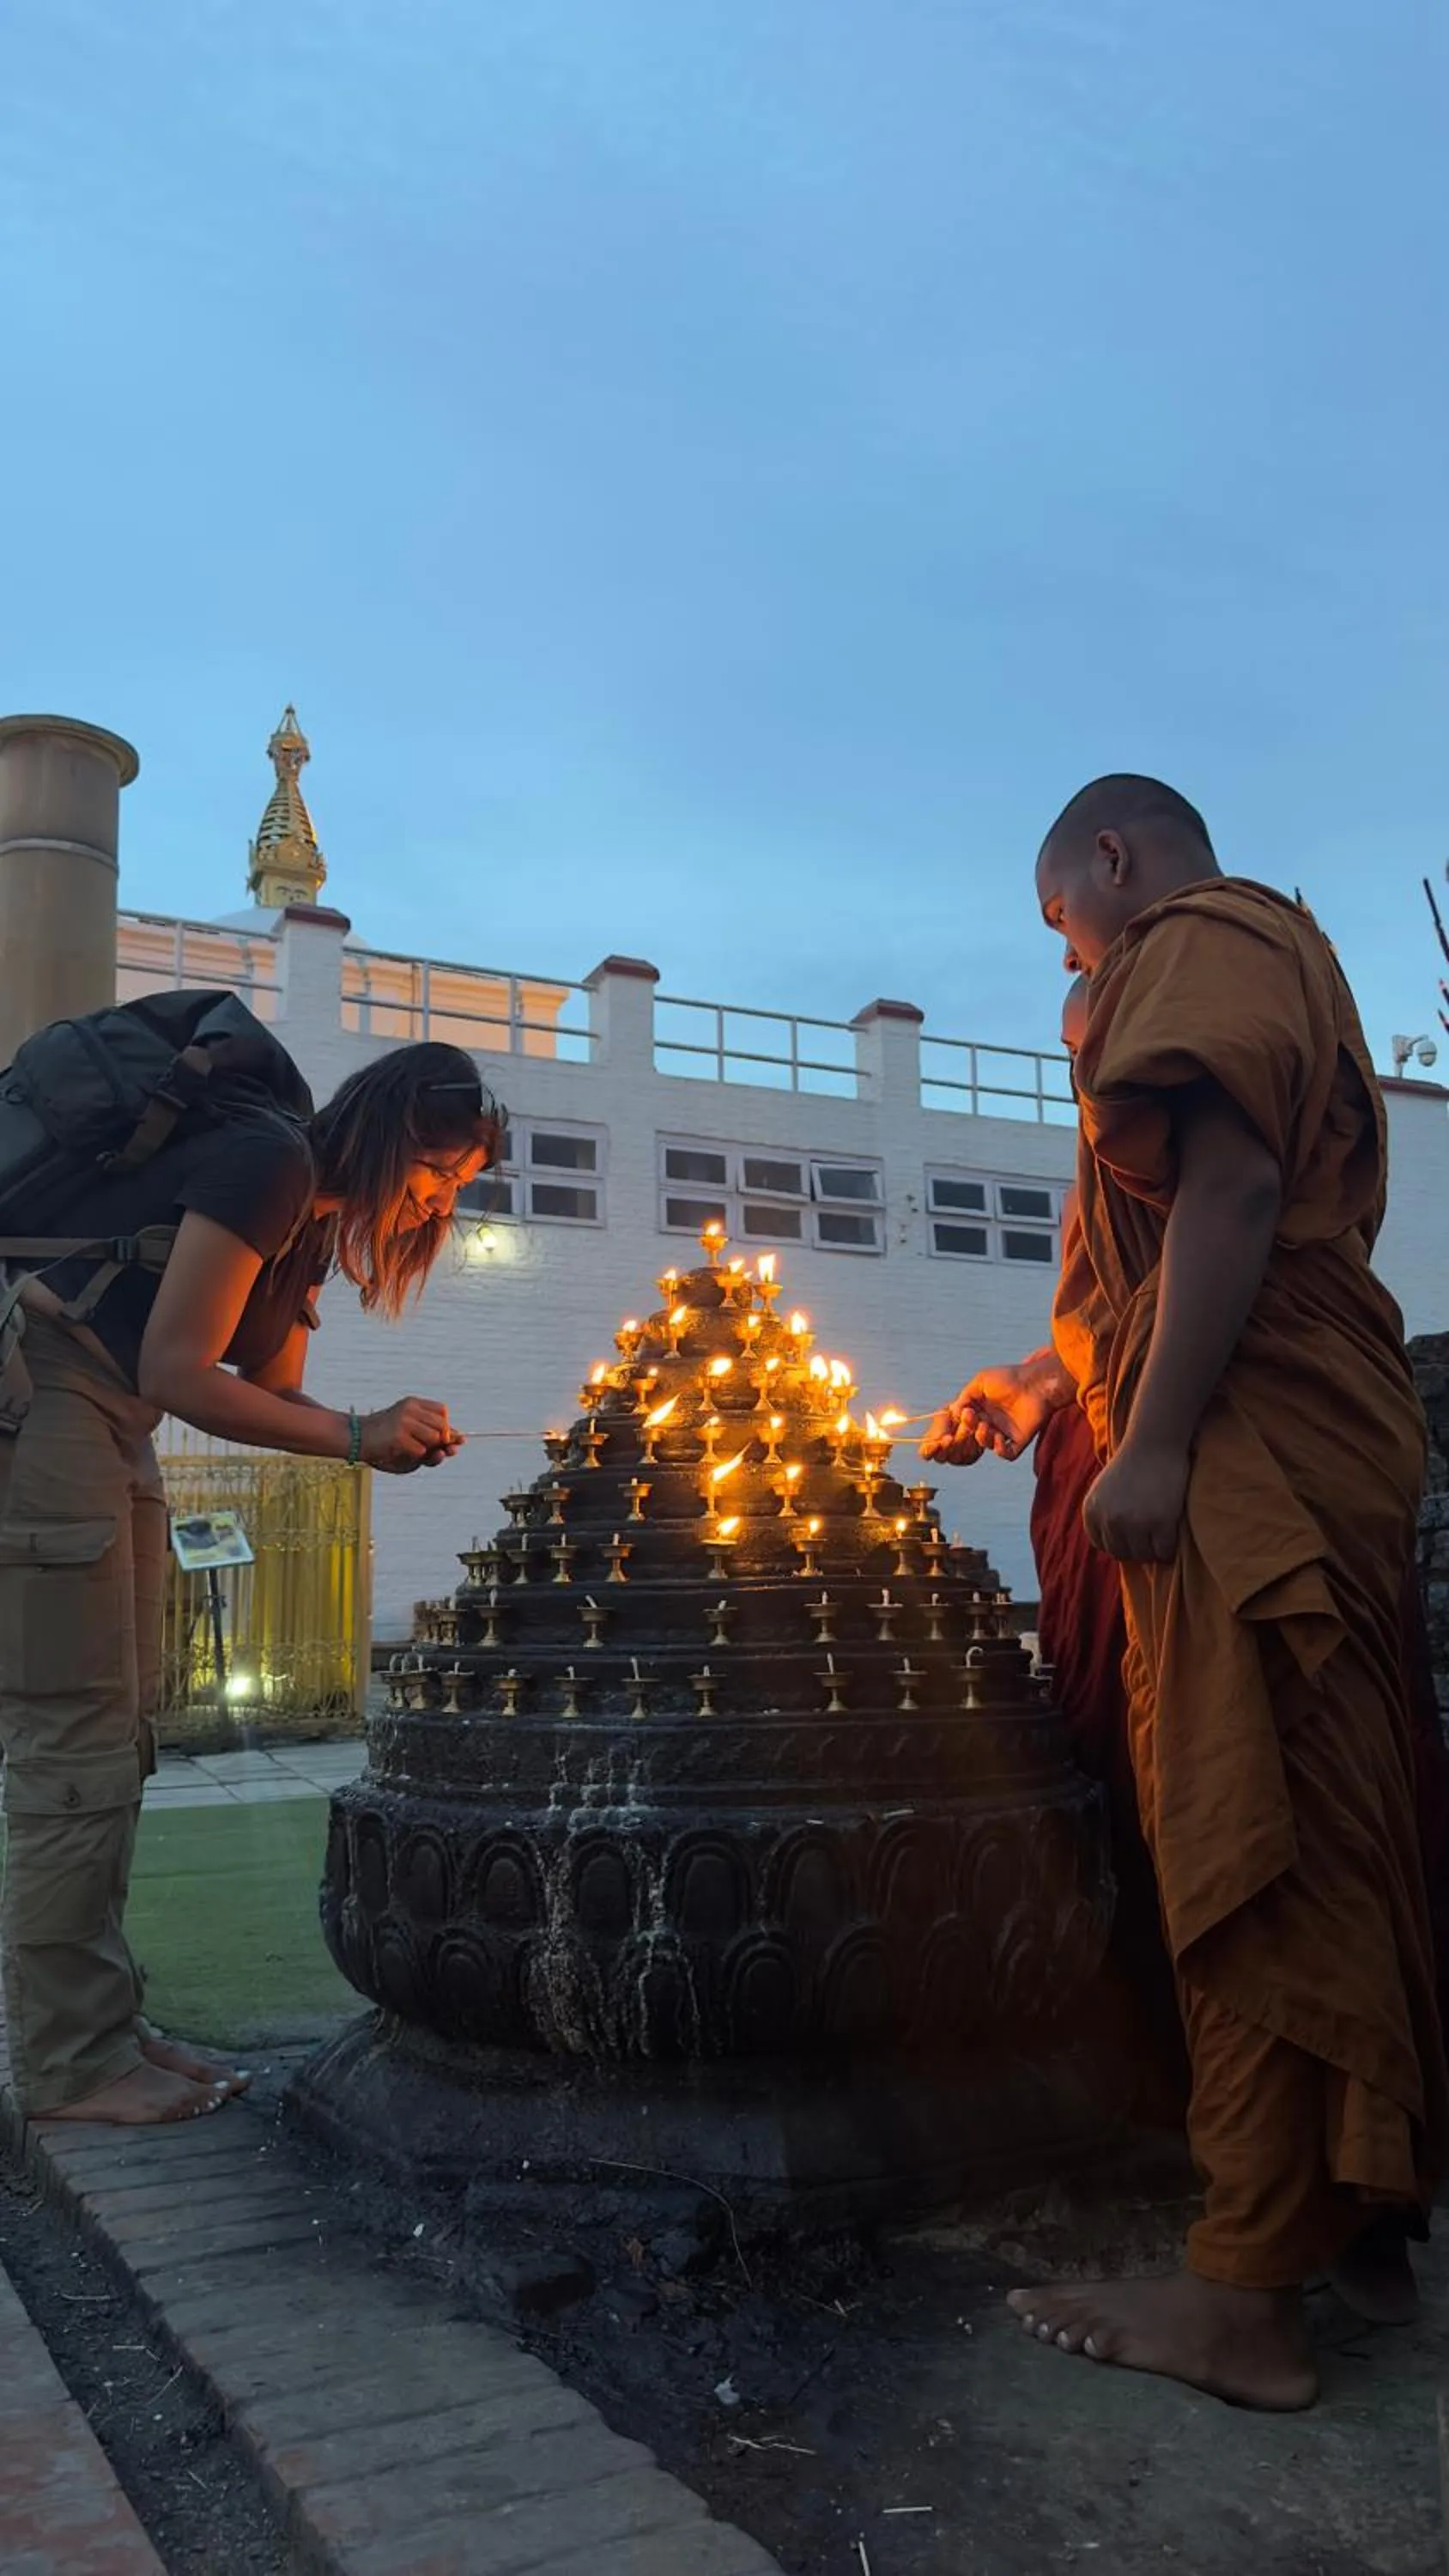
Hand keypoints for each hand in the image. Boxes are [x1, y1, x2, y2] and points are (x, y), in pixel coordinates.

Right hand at [360, 1398, 462, 1475]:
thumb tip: (457, 1442)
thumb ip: (432, 1434)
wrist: (356, 1438)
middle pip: (442, 1426)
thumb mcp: (409, 1430)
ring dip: (426, 1448)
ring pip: (434, 1438)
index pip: (442, 1411)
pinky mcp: (398, 1437)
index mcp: (413, 1403)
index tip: (437, 1436)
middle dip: (437, 1440)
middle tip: (419, 1444)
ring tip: (407, 1446)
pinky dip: (414, 1455)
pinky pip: (420, 1451)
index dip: (444, 1426)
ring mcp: (404, 1422)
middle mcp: (410, 1409)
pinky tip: (399, 1450)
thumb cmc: (385, 1437)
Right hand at [920, 1363, 1054, 1466]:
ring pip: (987, 1444)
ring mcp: (1005, 1432)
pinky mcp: (1019, 1440)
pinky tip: (998, 1437)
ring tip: (985, 1426)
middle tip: (971, 1418)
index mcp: (982, 1409)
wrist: (1037, 1383)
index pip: (965, 1421)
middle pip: (973, 1433)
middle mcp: (992, 1421)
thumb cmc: (1010, 1378)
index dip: (960, 1421)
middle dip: (968, 1428)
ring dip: (982, 1438)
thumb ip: (966, 1395)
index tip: (960, 1414)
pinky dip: (1000, 1450)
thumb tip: (954, 1411)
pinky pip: (1007, 1454)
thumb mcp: (982, 1380)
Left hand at [1081, 1440, 1188, 1561]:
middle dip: (1136, 1549)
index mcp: (1092, 1512)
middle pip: (1122, 1553)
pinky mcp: (1161, 1523)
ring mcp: (1135, 1523)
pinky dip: (1168, 1549)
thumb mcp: (1102, 1490)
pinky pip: (1164, 1551)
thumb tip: (1109, 1547)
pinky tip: (1171, 1536)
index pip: (1102, 1544)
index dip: (1119, 1542)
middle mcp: (1110, 1520)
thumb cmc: (1131, 1465)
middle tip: (1150, 1539)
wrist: (1153, 1444)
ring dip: (1153, 1551)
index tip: (1132, 1536)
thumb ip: (1101, 1515)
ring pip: (1143, 1555)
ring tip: (1161, 1539)